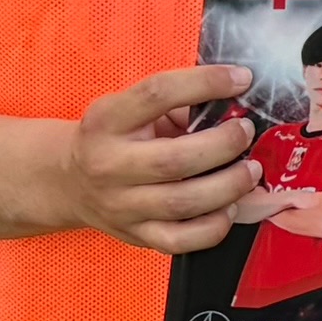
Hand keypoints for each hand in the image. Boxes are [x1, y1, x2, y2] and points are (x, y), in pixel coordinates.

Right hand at [62, 66, 263, 252]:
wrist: (70, 182)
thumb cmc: (115, 138)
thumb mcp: (132, 110)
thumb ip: (176, 102)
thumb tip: (234, 99)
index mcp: (107, 120)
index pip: (157, 94)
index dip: (205, 83)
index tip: (241, 79)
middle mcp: (109, 165)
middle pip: (175, 160)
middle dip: (224, 145)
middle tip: (246, 133)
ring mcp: (121, 206)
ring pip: (182, 203)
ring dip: (229, 186)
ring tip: (250, 170)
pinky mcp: (136, 235)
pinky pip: (180, 241)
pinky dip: (214, 227)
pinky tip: (230, 207)